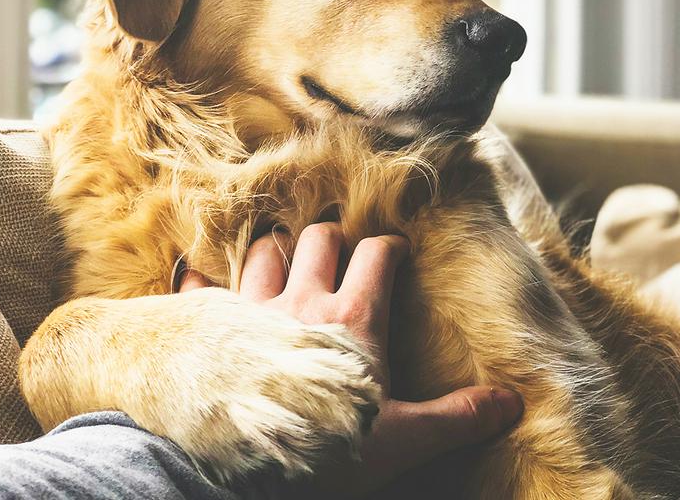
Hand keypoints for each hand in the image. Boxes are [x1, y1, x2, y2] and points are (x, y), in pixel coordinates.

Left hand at [179, 223, 522, 494]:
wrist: (248, 473)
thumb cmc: (329, 455)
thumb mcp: (402, 440)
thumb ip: (456, 417)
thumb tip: (511, 403)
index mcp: (352, 319)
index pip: (376, 256)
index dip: (391, 247)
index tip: (397, 251)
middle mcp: (301, 301)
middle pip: (318, 239)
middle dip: (333, 237)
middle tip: (340, 251)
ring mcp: (251, 310)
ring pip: (264, 251)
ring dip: (275, 250)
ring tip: (284, 260)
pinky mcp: (212, 327)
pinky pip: (202, 287)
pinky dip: (202, 280)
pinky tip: (199, 279)